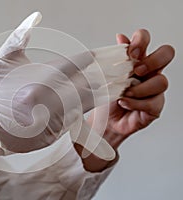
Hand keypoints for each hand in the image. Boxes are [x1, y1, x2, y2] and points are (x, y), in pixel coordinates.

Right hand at [0, 12, 133, 153]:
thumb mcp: (1, 59)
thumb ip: (20, 36)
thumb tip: (36, 15)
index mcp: (40, 78)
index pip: (75, 65)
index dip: (93, 58)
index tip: (105, 54)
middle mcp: (51, 100)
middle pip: (89, 86)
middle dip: (108, 77)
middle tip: (125, 70)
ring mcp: (53, 119)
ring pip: (86, 105)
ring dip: (102, 94)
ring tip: (118, 85)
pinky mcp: (52, 135)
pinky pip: (75, 121)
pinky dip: (85, 110)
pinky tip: (92, 104)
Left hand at [89, 29, 174, 148]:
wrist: (104, 120)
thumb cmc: (107, 97)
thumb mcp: (106, 76)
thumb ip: (115, 57)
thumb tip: (121, 36)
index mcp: (136, 60)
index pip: (145, 39)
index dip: (142, 41)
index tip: (130, 53)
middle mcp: (149, 72)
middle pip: (166, 54)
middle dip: (152, 61)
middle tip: (136, 71)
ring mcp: (154, 89)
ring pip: (161, 81)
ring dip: (140, 88)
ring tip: (124, 94)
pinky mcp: (155, 106)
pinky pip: (153, 102)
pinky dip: (136, 103)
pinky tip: (124, 103)